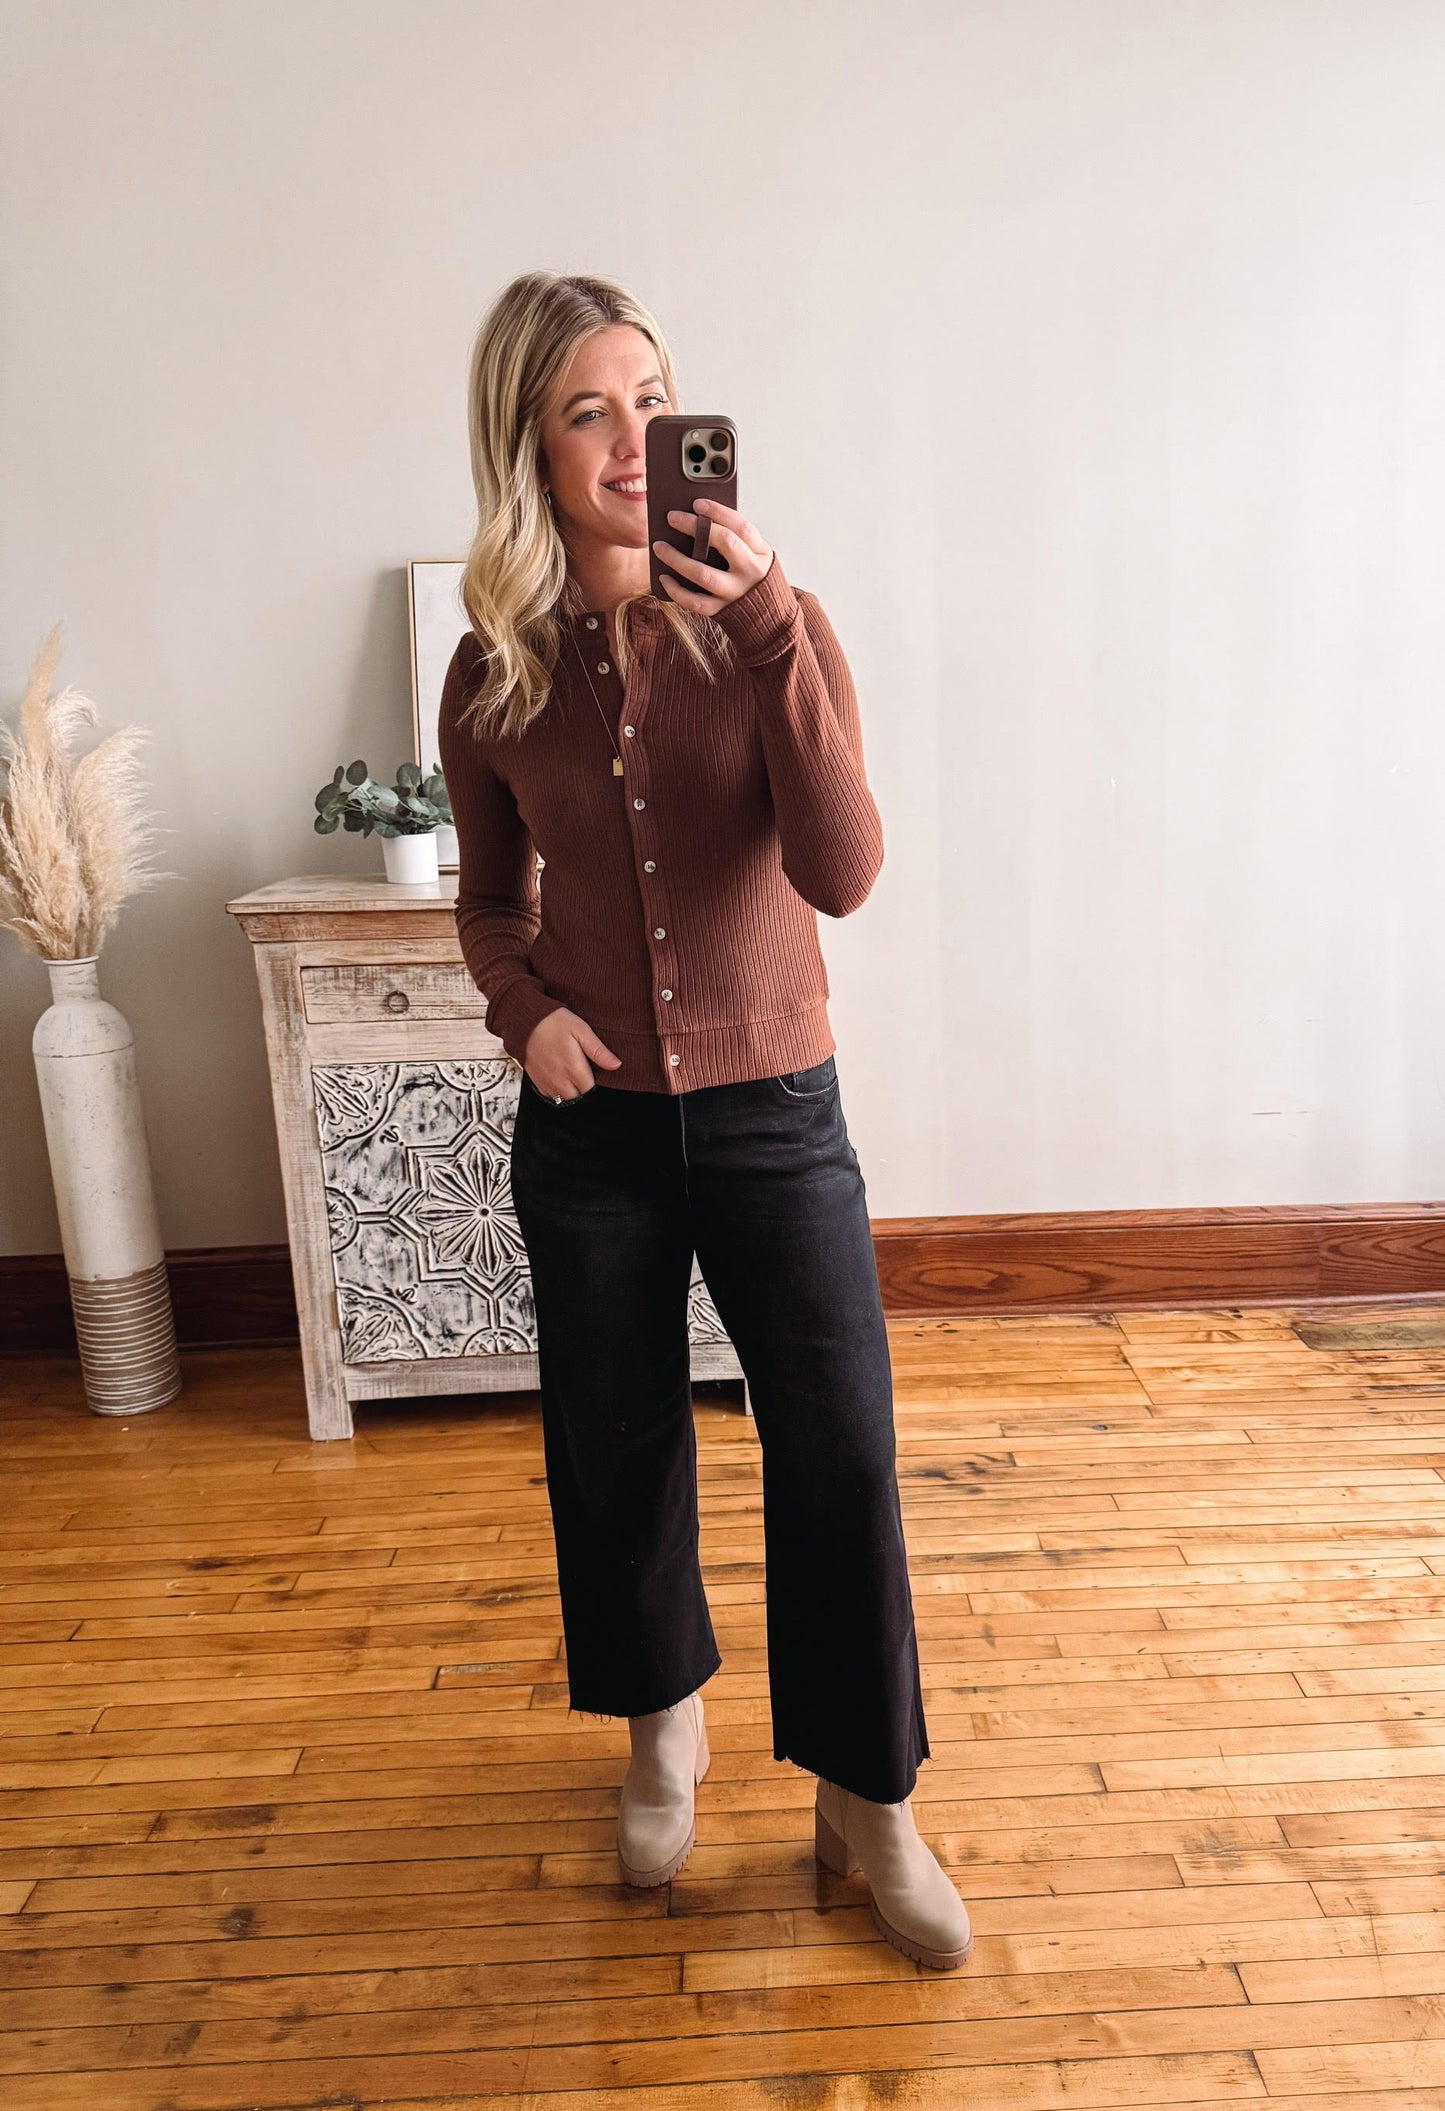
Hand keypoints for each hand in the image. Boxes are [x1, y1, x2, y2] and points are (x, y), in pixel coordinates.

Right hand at [523, 1007, 621, 1099]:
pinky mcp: (535, 1081)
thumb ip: (599, 1051)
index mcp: (574, 1069)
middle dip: (581, 1085)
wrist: (527, 1021)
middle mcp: (559, 1080)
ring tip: (568, 1070)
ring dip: (569, 1088)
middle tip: (579, 1067)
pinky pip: (549, 1094)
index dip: (593, 1079)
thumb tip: (616, 1065)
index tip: (590, 1067)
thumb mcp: (582, 1031)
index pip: (591, 1088)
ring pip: (563, 1097)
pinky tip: (557, 1073)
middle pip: (578, 1095)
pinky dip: (555, 1088)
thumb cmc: (555, 1023)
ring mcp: (546, 1082)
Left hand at [652, 499, 773, 615]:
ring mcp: (735, 593)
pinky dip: (676, 590)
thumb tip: (699, 518)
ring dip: (677, 558)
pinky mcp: (721, 610)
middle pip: (724, 542)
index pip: (741, 526)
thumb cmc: (755, 579)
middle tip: (672, 518)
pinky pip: (694, 601)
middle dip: (695, 527)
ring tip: (659, 547)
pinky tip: (664, 578)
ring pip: (703, 573)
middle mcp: (750, 571)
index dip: (719, 512)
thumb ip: (736, 539)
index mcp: (760, 553)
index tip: (697, 503)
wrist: (770, 618)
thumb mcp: (756, 555)